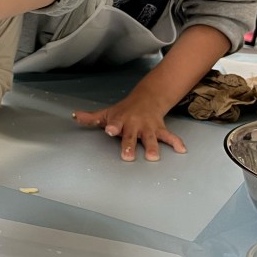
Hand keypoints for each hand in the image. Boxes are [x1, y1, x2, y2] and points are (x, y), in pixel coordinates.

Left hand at [72, 92, 186, 161]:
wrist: (147, 98)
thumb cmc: (124, 110)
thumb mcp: (108, 112)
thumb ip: (91, 118)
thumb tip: (74, 116)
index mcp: (121, 120)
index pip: (115, 123)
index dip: (113, 127)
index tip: (109, 130)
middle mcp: (135, 124)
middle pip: (132, 135)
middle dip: (129, 145)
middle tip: (127, 156)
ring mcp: (148, 127)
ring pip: (151, 138)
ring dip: (152, 147)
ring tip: (153, 157)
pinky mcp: (160, 129)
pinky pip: (169, 136)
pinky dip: (176, 142)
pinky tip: (182, 149)